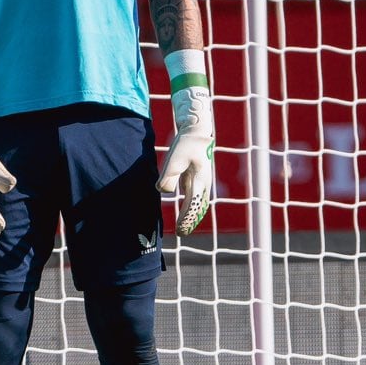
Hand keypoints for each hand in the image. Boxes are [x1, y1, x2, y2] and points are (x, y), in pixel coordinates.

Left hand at [159, 63, 213, 234]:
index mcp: (199, 180)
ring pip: (199, 203)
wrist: (197, 130)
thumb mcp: (175, 158)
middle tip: (181, 234)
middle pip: (199, 207)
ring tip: (184, 228)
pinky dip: (192, 207)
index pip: (194, 205)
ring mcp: (201, 181)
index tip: (180, 231)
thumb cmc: (186, 143)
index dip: (187, 219)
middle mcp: (203, 183)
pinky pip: (195, 197)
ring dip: (193, 216)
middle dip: (191, 221)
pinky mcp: (196, 177)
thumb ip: (169, 176)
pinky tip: (186, 212)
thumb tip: (163, 191)